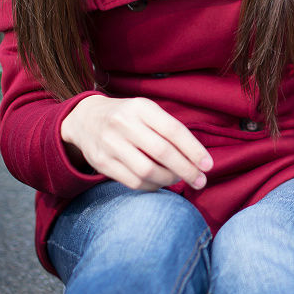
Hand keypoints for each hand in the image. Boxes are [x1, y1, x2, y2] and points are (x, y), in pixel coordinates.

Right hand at [60, 95, 213, 191]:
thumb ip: (169, 129)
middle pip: (162, 153)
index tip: (208, 165)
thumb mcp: (146, 111)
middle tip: (200, 180)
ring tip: (178, 178)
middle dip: (186, 170)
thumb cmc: (128, 117)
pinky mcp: (101, 162)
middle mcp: (124, 124)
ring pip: (147, 171)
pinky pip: (133, 182)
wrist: (85, 120)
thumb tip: (197, 158)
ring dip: (169, 179)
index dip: (194, 150)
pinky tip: (160, 182)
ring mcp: (110, 144)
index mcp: (141, 107)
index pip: (173, 130)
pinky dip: (152, 186)